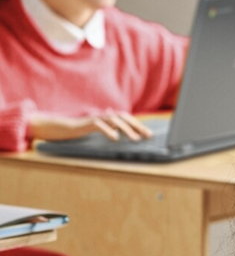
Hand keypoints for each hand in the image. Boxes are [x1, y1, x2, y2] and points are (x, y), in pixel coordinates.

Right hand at [29, 111, 152, 142]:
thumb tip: (128, 135)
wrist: (63, 127)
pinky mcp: (88, 123)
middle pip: (125, 118)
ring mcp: (97, 118)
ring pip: (115, 121)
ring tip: (135, 139)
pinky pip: (100, 126)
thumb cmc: (83, 130)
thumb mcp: (101, 130)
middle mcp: (106, 116)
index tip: (150, 135)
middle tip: (147, 136)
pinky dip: (108, 131)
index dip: (140, 126)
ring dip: (127, 130)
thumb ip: (113, 129)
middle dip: (138, 127)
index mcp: (110, 118)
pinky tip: (115, 138)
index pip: (128, 120)